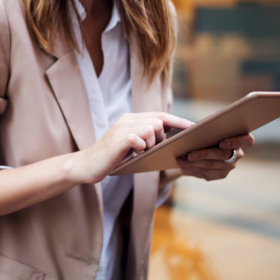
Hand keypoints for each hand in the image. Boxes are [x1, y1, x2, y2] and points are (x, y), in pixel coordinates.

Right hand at [70, 112, 193, 184]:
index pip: (159, 114)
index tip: (192, 127)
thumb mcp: (130, 145)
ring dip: (151, 144)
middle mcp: (127, 119)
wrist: (87, 165)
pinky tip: (132, 154)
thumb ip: (144, 138)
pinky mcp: (120, 138)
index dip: (177, 120)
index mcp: (130, 118)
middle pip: (159, 120)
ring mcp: (123, 127)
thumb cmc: (110, 158)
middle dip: (162, 137)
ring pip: (153, 128)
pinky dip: (141, 149)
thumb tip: (167, 139)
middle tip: (150, 150)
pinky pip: (142, 140)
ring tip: (139, 153)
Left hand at [176, 132, 254, 180]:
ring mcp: (230, 166)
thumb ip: (207, 128)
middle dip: (204, 154)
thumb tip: (193, 129)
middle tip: (189, 154)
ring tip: (180, 160)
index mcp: (241, 138)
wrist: (201, 146)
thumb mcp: (209, 127)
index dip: (236, 141)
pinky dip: (194, 170)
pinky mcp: (221, 174)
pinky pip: (207, 174)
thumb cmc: (208, 132)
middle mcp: (238, 154)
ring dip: (194, 163)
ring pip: (212, 166)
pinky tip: (184, 167)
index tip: (221, 143)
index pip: (247, 140)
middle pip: (223, 155)